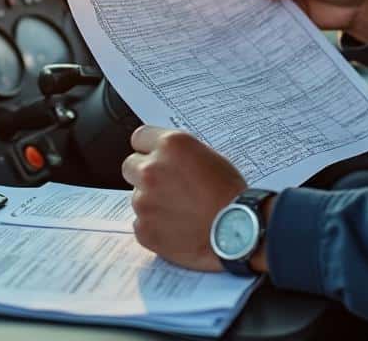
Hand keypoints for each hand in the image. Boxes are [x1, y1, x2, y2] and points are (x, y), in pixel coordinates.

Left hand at [123, 126, 247, 271]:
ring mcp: (143, 200)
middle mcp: (151, 169)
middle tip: (167, 186)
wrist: (237, 231)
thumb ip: (180, 154)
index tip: (155, 157)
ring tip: (181, 211)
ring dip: (153, 202)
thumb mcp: (209, 157)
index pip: (140, 137)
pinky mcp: (143, 228)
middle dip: (144, 174)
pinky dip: (155, 225)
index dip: (149, 149)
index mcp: (170, 146)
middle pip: (130, 166)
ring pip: (138, 197)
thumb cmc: (231, 194)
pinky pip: (141, 223)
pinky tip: (178, 227)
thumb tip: (166, 158)